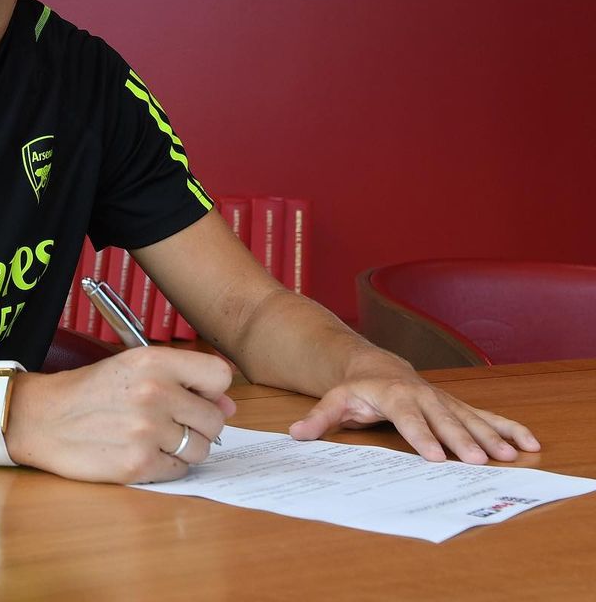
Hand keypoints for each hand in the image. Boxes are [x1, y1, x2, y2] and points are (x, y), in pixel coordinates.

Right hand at [7, 347, 235, 483]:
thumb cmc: (91, 390)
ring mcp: (147, 431)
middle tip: (172, 422)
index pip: (220, 375)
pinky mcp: (138, 464)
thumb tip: (229, 406)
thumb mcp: (133, 366)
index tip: (197, 395)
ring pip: (201, 448)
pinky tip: (142, 452)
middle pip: (214, 418)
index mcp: (154, 361)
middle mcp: (155, 393)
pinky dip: (166, 466)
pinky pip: (178, 471)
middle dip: (199, 424)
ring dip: (184, 447)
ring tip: (154, 437)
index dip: (213, 389)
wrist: (44, 418)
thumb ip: (183, 380)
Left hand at [289, 361, 540, 463]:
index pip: (408, 417)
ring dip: (491, 436)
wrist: (376, 365)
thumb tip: (296, 435)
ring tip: (511, 455)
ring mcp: (443, 399)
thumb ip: (319, 418)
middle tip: (479, 460)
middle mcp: (422, 394)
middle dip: (462, 439)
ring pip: (469, 417)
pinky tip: (529, 441)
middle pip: (444, 419)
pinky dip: (508, 427)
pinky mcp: (457, 406)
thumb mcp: (335, 400)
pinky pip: (486, 415)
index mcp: (393, 394)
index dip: (421, 436)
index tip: (435, 456)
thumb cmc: (357, 388)